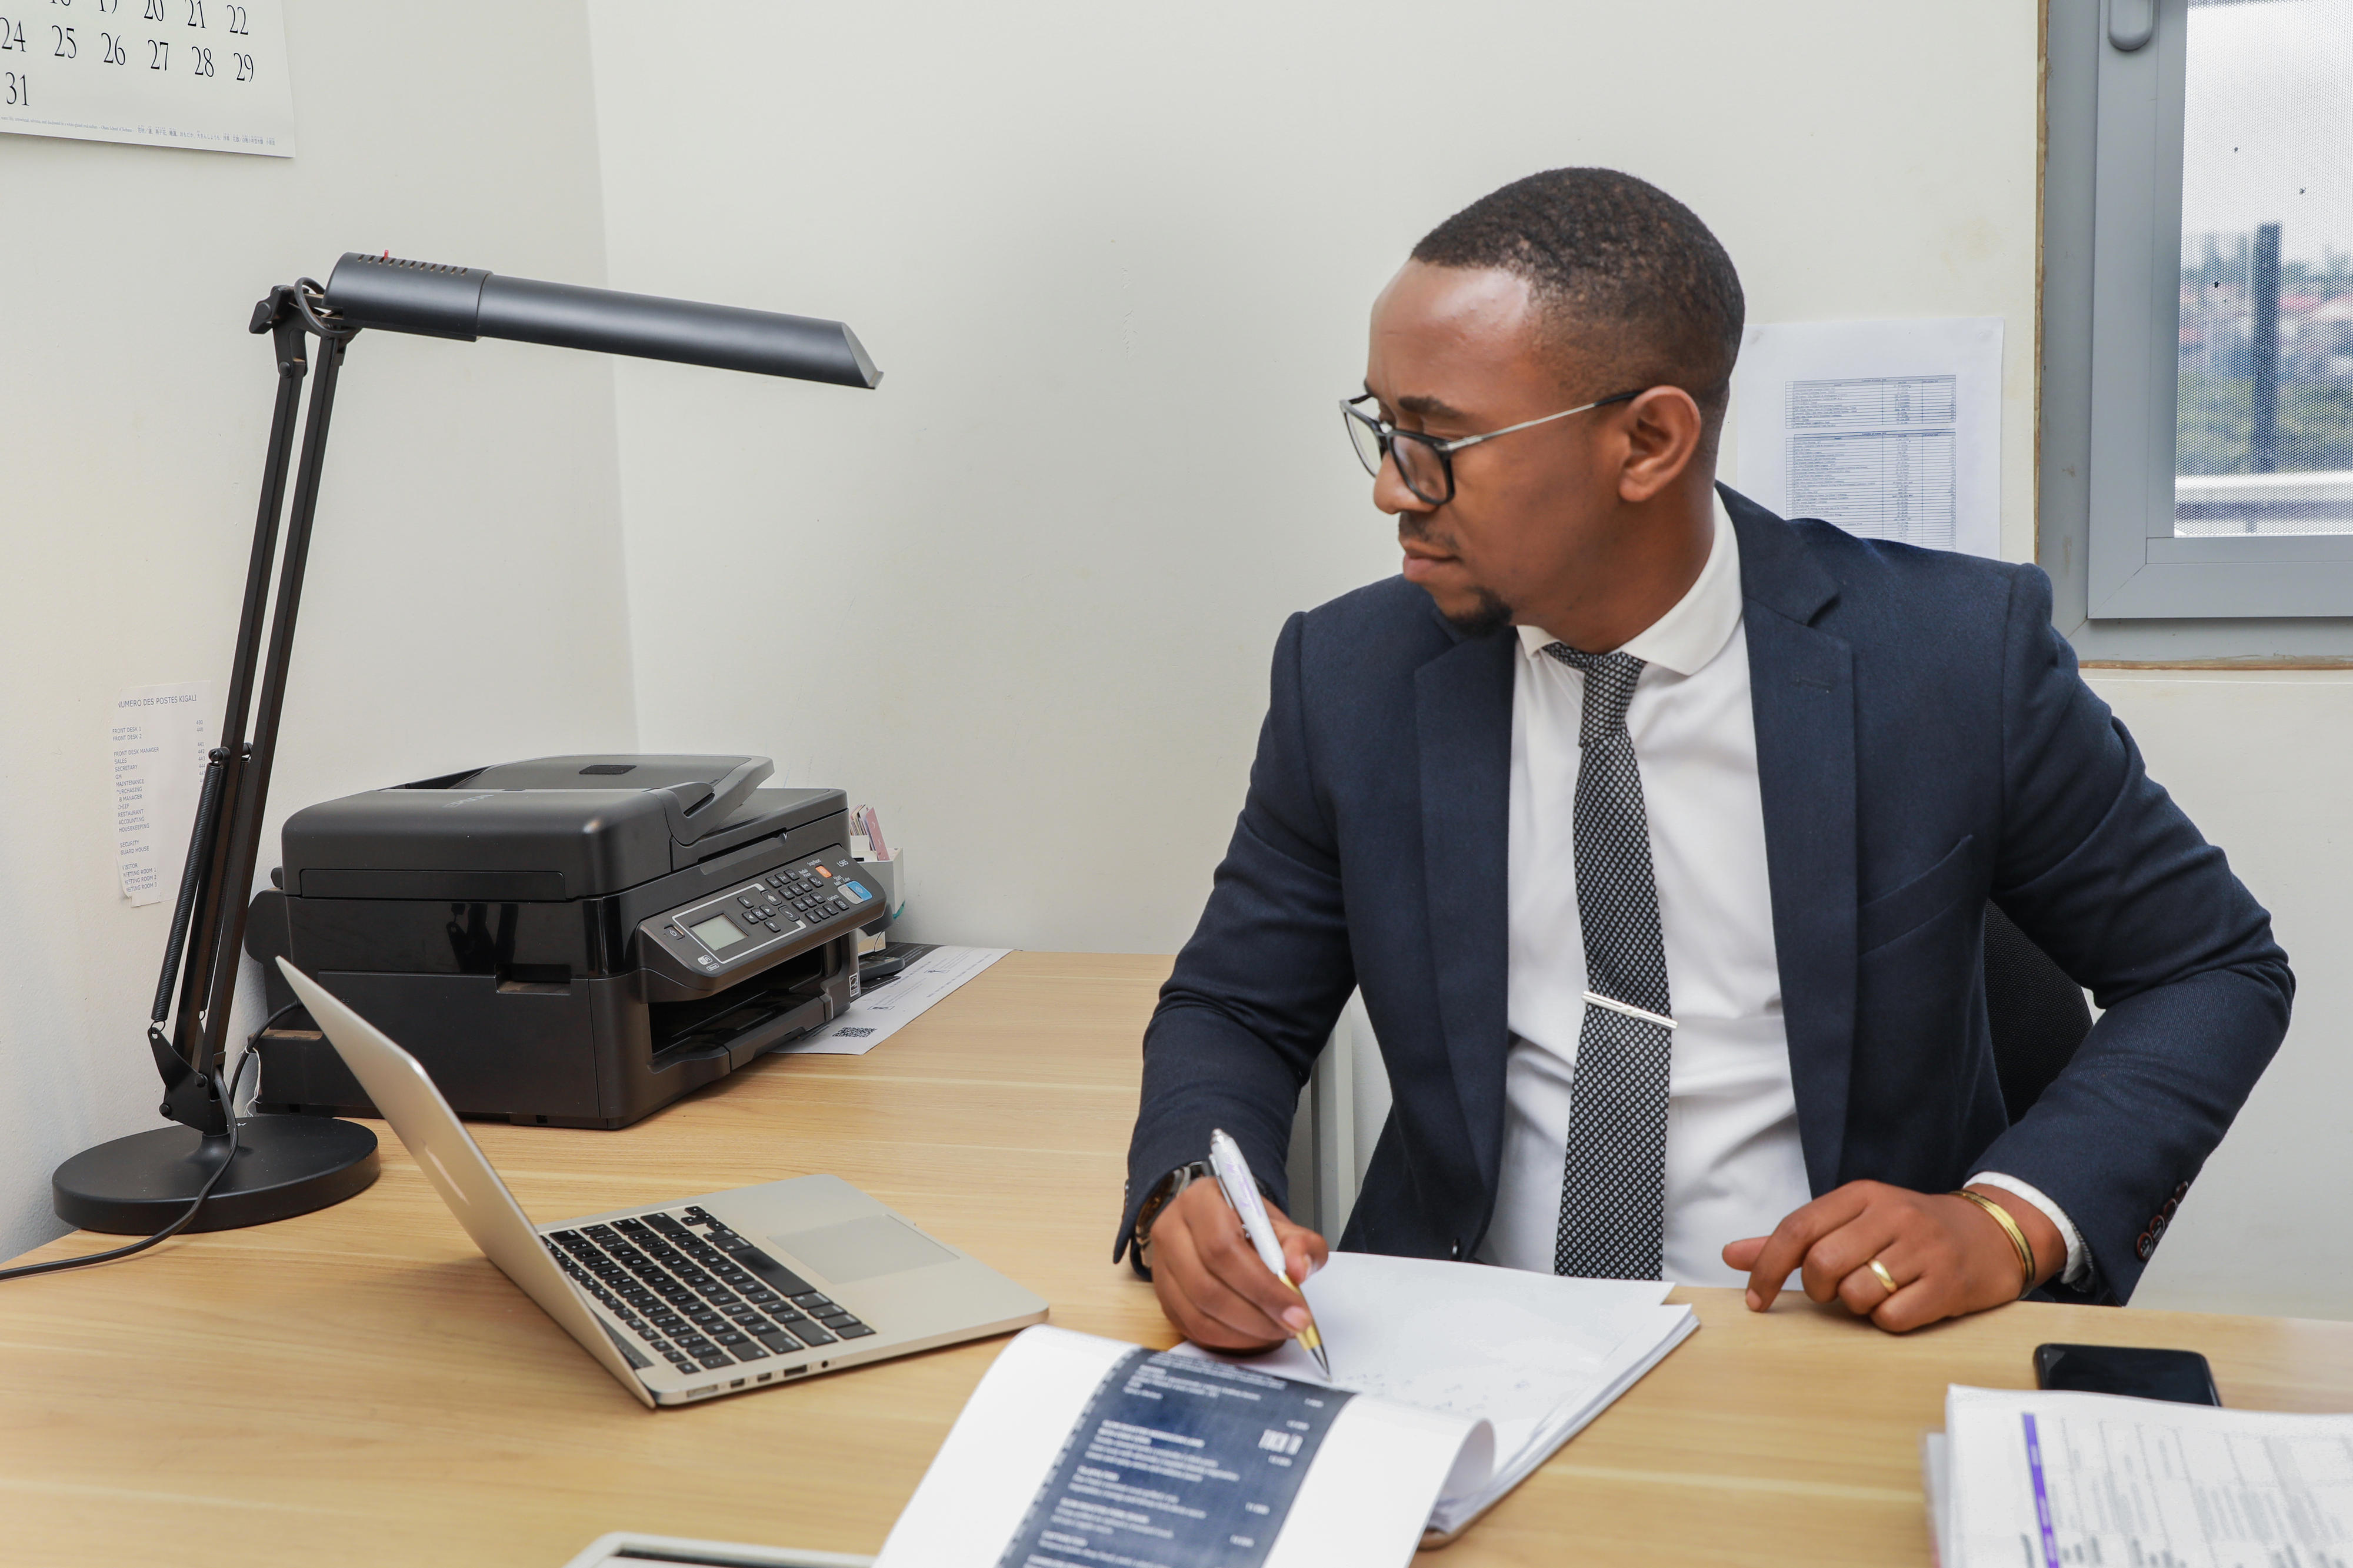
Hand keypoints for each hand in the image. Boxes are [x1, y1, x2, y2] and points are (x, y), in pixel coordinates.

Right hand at [1146, 1177, 1329, 1352]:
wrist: (1220, 1226)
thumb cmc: (1248, 1225)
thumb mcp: (1281, 1225)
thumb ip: (1299, 1243)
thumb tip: (1297, 1270)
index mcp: (1200, 1201)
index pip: (1224, 1247)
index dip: (1262, 1285)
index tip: (1296, 1309)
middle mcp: (1172, 1230)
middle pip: (1207, 1285)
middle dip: (1256, 1315)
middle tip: (1292, 1325)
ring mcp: (1161, 1265)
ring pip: (1199, 1312)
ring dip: (1244, 1331)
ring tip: (1277, 1330)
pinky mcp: (1162, 1295)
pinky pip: (1192, 1327)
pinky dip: (1228, 1339)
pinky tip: (1254, 1335)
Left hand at [1721, 1180, 2062, 1332]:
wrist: (1992, 1234)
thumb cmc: (1909, 1230)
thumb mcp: (1853, 1220)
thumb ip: (1792, 1239)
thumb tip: (1731, 1255)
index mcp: (1861, 1195)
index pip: (1797, 1228)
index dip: (1768, 1267)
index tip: (1756, 1298)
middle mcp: (1892, 1215)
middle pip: (1824, 1264)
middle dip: (1820, 1289)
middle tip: (1837, 1289)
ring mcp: (1923, 1249)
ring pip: (1856, 1294)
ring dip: (1857, 1304)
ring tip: (1881, 1289)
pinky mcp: (1948, 1285)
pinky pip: (1892, 1319)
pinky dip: (1888, 1320)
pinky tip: (1905, 1302)